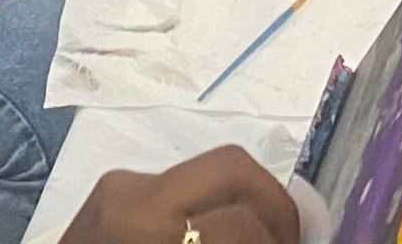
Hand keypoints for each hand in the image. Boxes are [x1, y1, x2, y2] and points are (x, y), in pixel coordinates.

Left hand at [61, 147, 299, 243]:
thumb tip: (282, 242)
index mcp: (147, 234)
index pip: (243, 223)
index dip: (280, 240)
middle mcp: (133, 195)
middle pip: (233, 166)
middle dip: (275, 206)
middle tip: (287, 240)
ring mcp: (120, 183)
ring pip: (211, 169)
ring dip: (243, 204)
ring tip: (256, 238)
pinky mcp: (113, 184)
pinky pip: (181, 185)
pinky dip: (208, 209)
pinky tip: (210, 237)